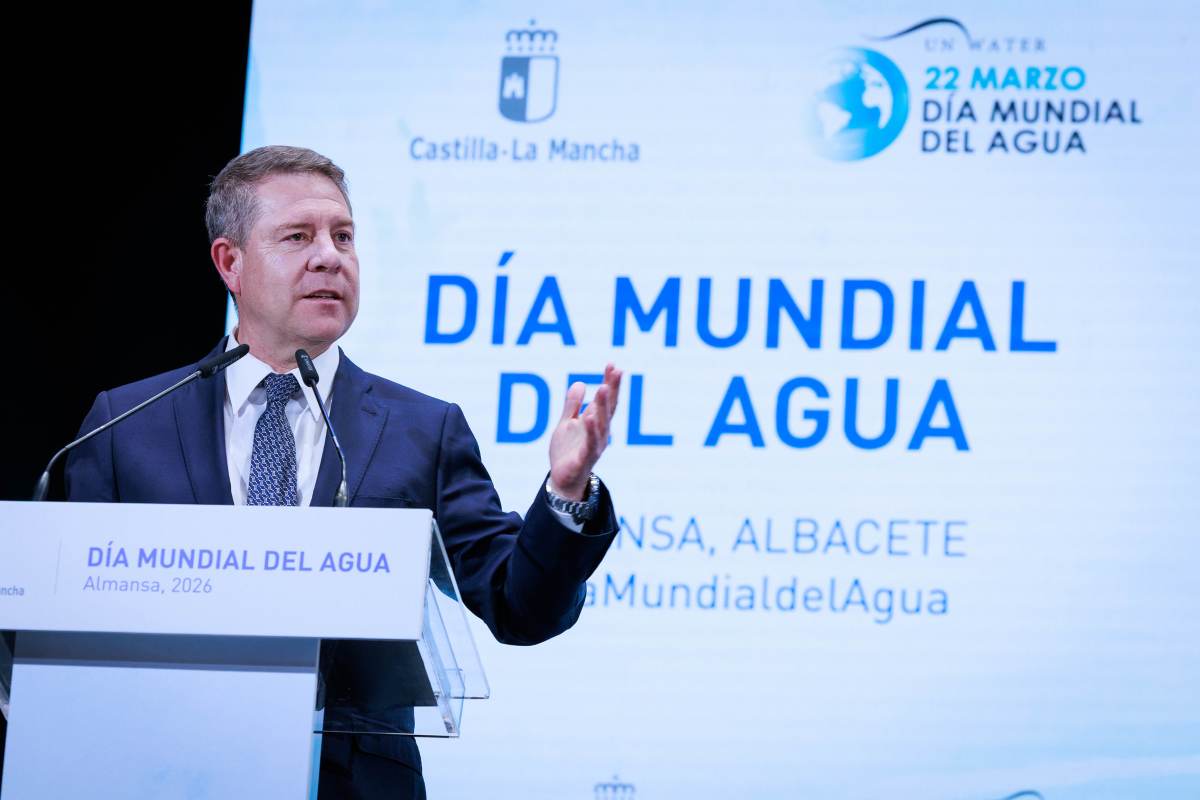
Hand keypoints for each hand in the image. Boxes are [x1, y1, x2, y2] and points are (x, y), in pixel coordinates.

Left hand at [548, 364, 622, 499]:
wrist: (562, 480)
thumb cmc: (568, 452)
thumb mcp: (566, 424)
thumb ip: (572, 405)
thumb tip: (579, 383)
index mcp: (595, 423)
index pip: (606, 400)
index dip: (610, 383)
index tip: (613, 365)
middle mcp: (599, 433)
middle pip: (607, 408)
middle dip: (611, 389)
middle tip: (615, 371)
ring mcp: (594, 446)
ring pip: (601, 424)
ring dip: (602, 406)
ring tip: (603, 388)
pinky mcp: (584, 458)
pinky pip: (589, 443)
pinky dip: (591, 431)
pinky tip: (589, 417)